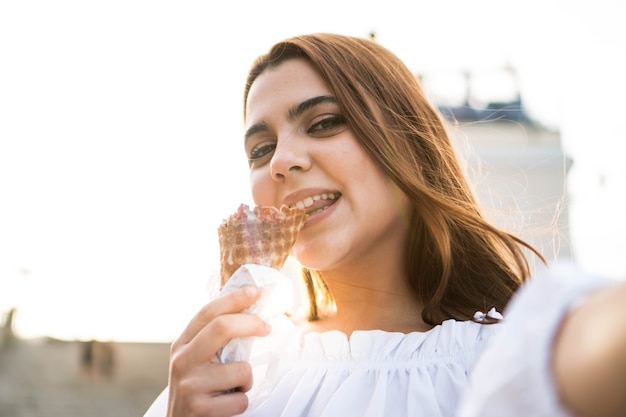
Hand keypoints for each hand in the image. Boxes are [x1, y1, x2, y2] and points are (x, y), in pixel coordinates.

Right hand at [166, 286, 270, 416]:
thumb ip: (213, 340)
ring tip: (234, 389)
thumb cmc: (197, 391)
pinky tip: (227, 407)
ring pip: (241, 369)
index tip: (257, 292)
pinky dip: (242, 403)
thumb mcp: (197, 361)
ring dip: (248, 381)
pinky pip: (241, 399)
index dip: (234, 298)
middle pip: (221, 327)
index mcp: (182, 344)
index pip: (208, 312)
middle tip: (267, 328)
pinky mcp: (201, 409)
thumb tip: (249, 310)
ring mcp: (190, 385)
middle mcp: (182, 360)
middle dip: (251, 323)